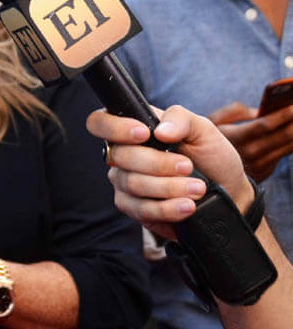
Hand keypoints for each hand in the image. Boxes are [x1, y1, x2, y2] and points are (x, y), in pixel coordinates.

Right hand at [88, 104, 252, 238]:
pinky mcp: (133, 208)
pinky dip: (167, 208)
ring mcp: (125, 182)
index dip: (114, 128)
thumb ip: (181, 119)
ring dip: (168, 187)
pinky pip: (141, 209)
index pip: (100, 122)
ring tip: (197, 188)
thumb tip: (161, 130)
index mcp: (134, 128)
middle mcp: (123, 154)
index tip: (144, 134)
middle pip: (121, 156)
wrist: (228, 191)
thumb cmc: (211, 156)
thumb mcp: (204, 129)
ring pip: (133, 184)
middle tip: (188, 166)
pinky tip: (187, 206)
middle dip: (158, 163)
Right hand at [209, 101, 292, 181]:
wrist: (208, 172)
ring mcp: (259, 165)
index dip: (282, 115)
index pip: (265, 125)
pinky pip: (283, 155)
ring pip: (287, 147)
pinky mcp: (266, 171)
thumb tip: (258, 111)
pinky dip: (292, 143)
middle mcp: (250, 153)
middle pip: (282, 136)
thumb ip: (235, 111)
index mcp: (237, 138)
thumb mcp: (214, 121)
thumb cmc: (211, 140)